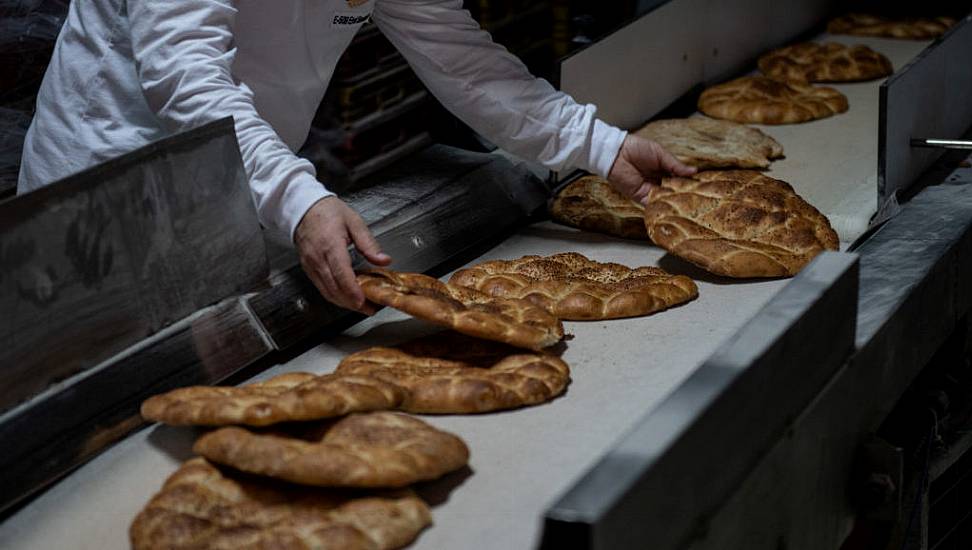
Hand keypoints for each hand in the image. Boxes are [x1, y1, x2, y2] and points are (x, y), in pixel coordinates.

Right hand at [294, 196, 390, 313]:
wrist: (304, 208)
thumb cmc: (328, 213)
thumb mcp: (354, 222)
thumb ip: (369, 244)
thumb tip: (383, 260)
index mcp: (331, 245)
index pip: (341, 274)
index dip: (353, 291)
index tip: (364, 301)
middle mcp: (318, 258)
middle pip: (334, 289)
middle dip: (352, 303)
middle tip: (370, 308)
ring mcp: (311, 266)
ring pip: (327, 292)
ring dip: (344, 303)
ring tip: (362, 306)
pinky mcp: (308, 269)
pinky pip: (321, 288)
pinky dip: (335, 296)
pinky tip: (347, 297)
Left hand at [607, 134, 696, 204]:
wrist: (617, 153)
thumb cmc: (637, 149)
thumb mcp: (661, 154)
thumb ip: (676, 165)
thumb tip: (694, 172)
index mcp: (664, 170)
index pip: (680, 180)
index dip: (689, 184)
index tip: (702, 187)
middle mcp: (658, 182)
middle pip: (674, 191)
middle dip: (684, 195)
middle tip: (699, 199)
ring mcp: (650, 190)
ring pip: (666, 199)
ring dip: (675, 202)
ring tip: (689, 205)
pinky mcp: (641, 197)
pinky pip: (653, 204)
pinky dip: (662, 206)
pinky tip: (673, 207)